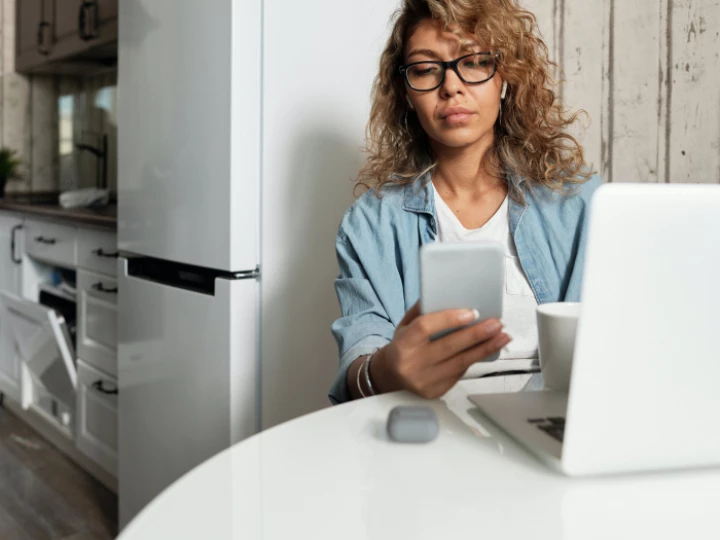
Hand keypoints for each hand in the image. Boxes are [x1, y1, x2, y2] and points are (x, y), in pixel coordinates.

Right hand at [371, 301, 510, 398]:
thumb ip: (422, 312)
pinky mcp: (435, 392)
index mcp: (402, 343)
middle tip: (496, 324)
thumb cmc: (403, 346)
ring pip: (460, 363)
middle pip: (449, 347)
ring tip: (502, 337)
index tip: (471, 312)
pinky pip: (460, 373)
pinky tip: (488, 349)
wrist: (390, 376)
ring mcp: (424, 381)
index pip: (425, 328)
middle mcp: (412, 364)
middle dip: (476, 334)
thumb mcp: (405, 326)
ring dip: (485, 349)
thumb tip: (447, 295)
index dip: (449, 319)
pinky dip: (475, 359)